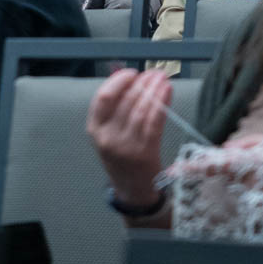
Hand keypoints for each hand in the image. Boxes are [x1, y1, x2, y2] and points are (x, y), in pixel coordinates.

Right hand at [87, 68, 168, 204]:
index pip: (103, 97)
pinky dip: (162, 103)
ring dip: (153, 90)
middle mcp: (108, 137)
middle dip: (141, 83)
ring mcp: (126, 146)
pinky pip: (154, 122)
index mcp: (95, 128)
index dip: (118, 81)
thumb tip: (126, 75)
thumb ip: (115, 106)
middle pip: (125, 101)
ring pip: (141, 110)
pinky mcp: (145, 153)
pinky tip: (167, 91)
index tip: (132, 73)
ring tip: (162, 78)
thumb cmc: (121, 155)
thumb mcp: (109, 132)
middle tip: (154, 72)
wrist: (132, 191)